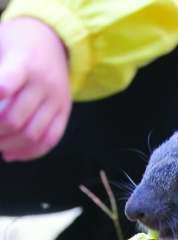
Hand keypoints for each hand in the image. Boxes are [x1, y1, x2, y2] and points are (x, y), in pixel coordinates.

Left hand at [0, 18, 70, 160]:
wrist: (55, 40)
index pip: (5, 85)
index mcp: (23, 62)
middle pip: (15, 119)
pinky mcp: (65, 112)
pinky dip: (29, 153)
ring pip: (32, 135)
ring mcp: (57, 100)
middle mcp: (44, 83)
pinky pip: (50, 140)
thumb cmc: (17, 43)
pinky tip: (12, 155)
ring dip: (8, 146)